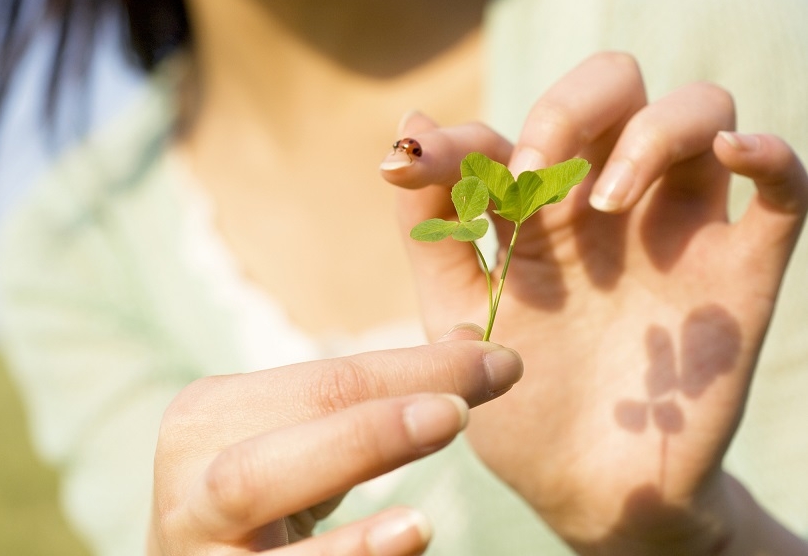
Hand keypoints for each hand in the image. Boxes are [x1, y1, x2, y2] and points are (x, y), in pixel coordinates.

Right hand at [148, 333, 522, 554]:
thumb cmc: (269, 502)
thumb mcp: (315, 443)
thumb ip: (384, 394)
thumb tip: (477, 341)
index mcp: (211, 413)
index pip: (322, 382)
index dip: (415, 370)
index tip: (496, 360)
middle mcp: (189, 472)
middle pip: (290, 417)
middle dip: (376, 416)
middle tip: (463, 404)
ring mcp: (195, 541)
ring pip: (251, 486)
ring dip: (353, 456)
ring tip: (440, 445)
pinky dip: (347, 550)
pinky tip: (412, 531)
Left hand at [382, 52, 807, 552]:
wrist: (587, 494)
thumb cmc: (519, 409)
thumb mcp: (457, 321)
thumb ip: (433, 232)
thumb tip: (410, 126)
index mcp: (537, 216)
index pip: (507, 135)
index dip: (457, 137)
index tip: (413, 162)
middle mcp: (608, 208)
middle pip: (613, 87)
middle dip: (566, 110)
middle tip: (532, 176)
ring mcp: (677, 233)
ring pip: (697, 113)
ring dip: (649, 134)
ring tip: (604, 204)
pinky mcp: (739, 272)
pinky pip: (783, 190)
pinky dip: (768, 155)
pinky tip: (732, 156)